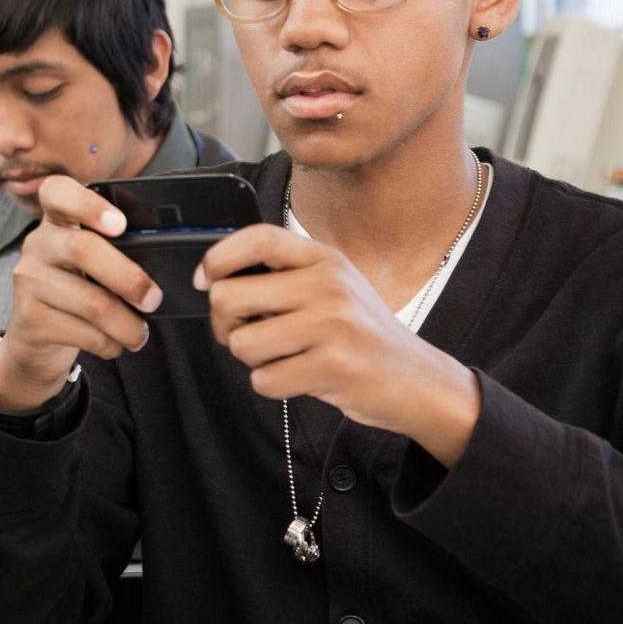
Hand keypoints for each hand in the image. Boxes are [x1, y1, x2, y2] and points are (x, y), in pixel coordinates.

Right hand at [0, 176, 161, 412]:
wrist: (34, 339)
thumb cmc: (76, 292)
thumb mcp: (89, 262)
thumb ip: (114, 249)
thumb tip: (170, 256)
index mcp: (57, 222)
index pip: (58, 193)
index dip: (89, 204)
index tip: (120, 225)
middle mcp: (37, 245)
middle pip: (83, 250)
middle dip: (129, 278)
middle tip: (154, 299)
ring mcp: (28, 282)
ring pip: (90, 302)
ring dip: (126, 324)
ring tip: (140, 334)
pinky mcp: (29, 319)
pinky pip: (82, 333)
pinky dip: (109, 343)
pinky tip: (114, 344)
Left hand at [200, 225, 480, 465]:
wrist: (418, 381)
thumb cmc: (362, 335)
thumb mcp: (333, 288)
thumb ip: (285, 276)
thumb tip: (213, 279)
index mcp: (325, 260)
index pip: (257, 238)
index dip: (217, 257)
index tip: (204, 280)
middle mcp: (329, 285)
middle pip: (228, 296)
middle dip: (225, 325)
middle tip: (248, 334)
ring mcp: (333, 325)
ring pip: (241, 343)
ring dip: (253, 359)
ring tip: (286, 357)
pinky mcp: (333, 366)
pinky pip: (263, 379)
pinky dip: (273, 385)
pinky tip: (302, 377)